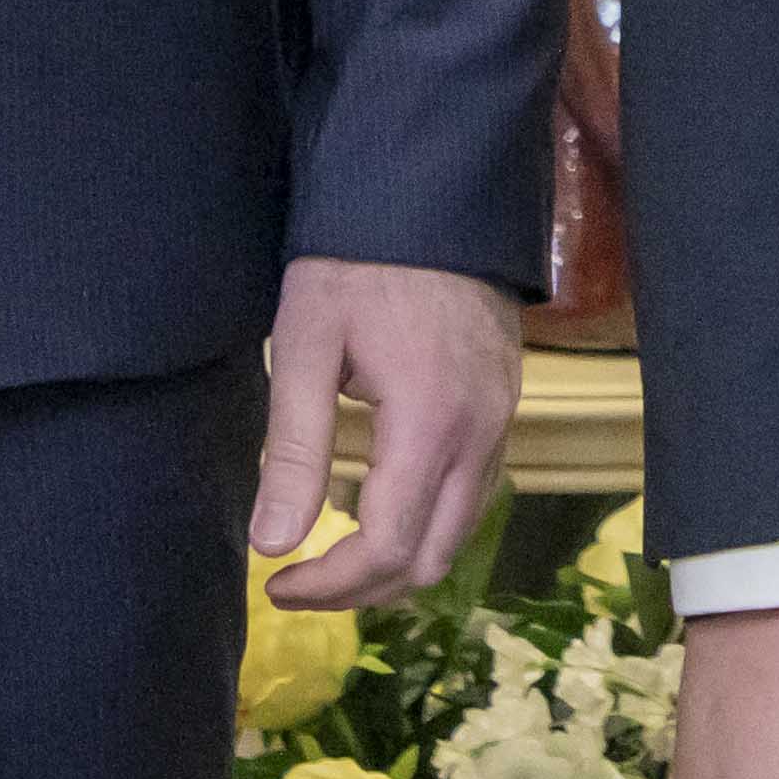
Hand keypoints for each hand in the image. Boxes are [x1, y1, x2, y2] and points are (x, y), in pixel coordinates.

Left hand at [251, 256, 522, 606]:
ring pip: (460, 534)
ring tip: (334, 553)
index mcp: (429, 424)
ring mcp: (502, 421)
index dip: (329, 586)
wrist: (429, 191)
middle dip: (363, 588)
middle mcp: (481, 435)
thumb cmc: (356, 261)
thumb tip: (273, 545)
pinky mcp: (505, 405)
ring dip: (399, 561)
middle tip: (299, 579)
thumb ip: (292, 449)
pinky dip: (429, 523)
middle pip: (431, 559)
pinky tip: (382, 504)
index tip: (275, 584)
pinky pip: (476, 494)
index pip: (388, 547)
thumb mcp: (307, 345)